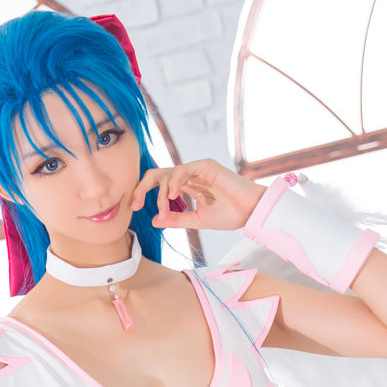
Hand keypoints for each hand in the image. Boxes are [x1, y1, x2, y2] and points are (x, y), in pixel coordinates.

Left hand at [130, 157, 265, 231]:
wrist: (251, 212)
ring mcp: (196, 169)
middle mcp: (189, 175)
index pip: (159, 184)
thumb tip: (154, 220)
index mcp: (187, 186)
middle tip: (135, 204)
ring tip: (163, 209)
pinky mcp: (204, 166)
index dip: (144, 193)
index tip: (136, 209)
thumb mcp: (197, 221)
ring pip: (167, 174)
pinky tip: (171, 196)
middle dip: (142, 187)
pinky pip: (181, 170)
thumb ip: (176, 219)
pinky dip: (173, 183)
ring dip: (160, 194)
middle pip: (157, 174)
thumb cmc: (229, 215)